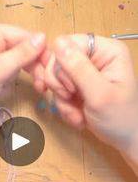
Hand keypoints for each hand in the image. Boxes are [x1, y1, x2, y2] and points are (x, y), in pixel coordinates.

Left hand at [0, 22, 45, 121]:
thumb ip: (22, 54)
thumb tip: (44, 36)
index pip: (24, 36)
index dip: (40, 51)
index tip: (53, 69)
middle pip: (23, 50)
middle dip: (33, 68)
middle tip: (44, 85)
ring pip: (19, 64)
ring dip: (20, 78)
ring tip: (27, 91)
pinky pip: (9, 75)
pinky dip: (9, 85)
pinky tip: (1, 92)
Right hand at [42, 35, 137, 157]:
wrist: (125, 139)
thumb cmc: (120, 118)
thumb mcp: (99, 94)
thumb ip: (79, 68)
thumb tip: (59, 42)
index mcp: (107, 50)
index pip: (69, 43)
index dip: (62, 65)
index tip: (70, 88)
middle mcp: (95, 56)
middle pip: (58, 60)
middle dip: (61, 86)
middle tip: (72, 100)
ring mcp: (84, 71)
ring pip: (55, 77)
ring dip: (62, 100)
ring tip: (78, 114)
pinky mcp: (77, 85)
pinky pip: (58, 90)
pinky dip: (64, 106)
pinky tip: (77, 116)